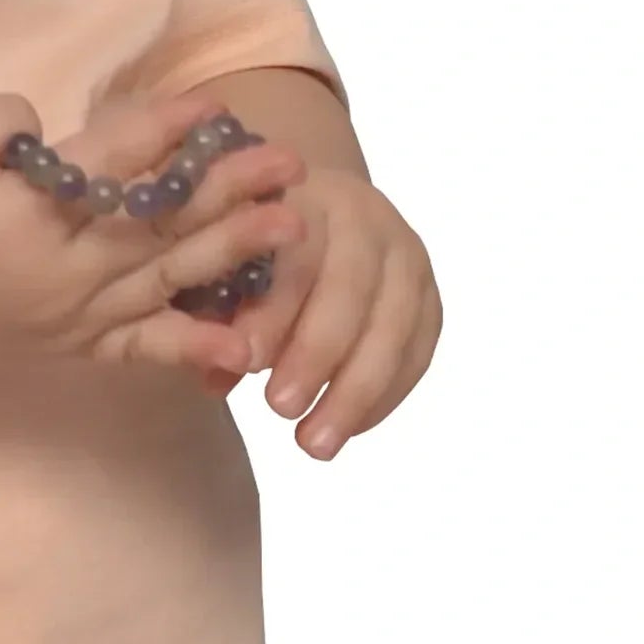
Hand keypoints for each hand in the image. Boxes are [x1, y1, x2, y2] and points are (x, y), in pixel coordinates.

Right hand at [0, 81, 309, 382]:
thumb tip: (51, 125)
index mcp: (23, 223)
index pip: (109, 169)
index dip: (164, 134)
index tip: (213, 105)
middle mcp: (58, 280)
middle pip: (157, 229)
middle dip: (227, 193)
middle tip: (288, 164)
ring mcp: (68, 320)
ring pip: (163, 282)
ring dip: (232, 253)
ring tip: (291, 226)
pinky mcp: (68, 345)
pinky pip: (140, 349)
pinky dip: (192, 350)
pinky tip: (242, 349)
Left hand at [235, 164, 441, 457]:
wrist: (315, 208)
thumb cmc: (252, 242)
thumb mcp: (223, 257)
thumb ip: (215, 308)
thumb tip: (215, 376)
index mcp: (304, 198)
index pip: (295, 253)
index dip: (274, 309)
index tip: (247, 361)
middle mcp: (365, 218)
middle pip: (351, 288)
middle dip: (317, 355)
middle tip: (280, 410)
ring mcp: (406, 255)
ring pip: (394, 325)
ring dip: (357, 391)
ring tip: (315, 445)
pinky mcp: (429, 294)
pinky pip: (419, 349)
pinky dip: (387, 394)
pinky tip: (352, 429)